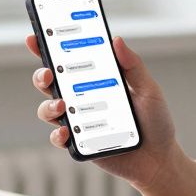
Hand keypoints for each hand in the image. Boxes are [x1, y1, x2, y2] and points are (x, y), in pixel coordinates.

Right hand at [26, 34, 180, 188]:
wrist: (159, 159)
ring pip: (48, 110)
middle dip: (42, 74)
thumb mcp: (149, 89)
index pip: (69, 61)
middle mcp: (82, 99)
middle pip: (50, 83)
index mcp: (96, 81)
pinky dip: (58, 135)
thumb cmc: (155, 121)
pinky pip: (59, 138)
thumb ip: (133, 66)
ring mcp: (78, 121)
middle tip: (48, 72)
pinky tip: (67, 132)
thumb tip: (116, 40)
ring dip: (48, 105)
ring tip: (61, 105)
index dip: (48, 48)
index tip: (36, 36)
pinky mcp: (79, 144)